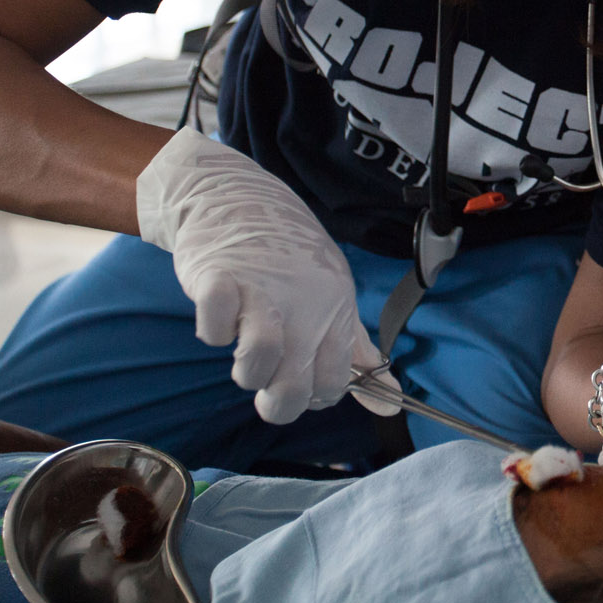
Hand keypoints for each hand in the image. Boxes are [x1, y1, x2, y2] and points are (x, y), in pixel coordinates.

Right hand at [136, 128, 399, 423]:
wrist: (239, 194)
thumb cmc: (289, 255)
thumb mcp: (335, 297)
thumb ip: (357, 353)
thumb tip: (390, 407)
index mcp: (337, 310)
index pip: (333, 385)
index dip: (311, 396)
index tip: (297, 379)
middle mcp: (305, 303)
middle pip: (293, 389)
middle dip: (276, 402)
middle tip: (267, 378)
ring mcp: (261, 291)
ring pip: (257, 364)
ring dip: (246, 372)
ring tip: (243, 347)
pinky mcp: (219, 279)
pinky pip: (214, 328)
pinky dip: (212, 332)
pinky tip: (220, 317)